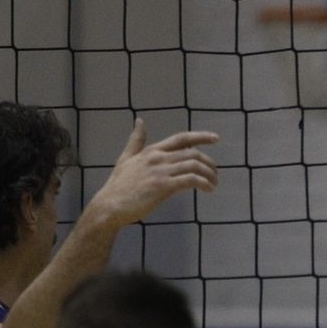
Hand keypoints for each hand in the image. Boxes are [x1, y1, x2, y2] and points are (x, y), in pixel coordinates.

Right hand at [84, 119, 218, 228]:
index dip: (200, 137)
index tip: (216, 138)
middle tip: (215, 174)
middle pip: (192, 153)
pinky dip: (203, 183)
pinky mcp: (163, 186)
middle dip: (209, 163)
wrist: (110, 205)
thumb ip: (136, 141)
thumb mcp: (126, 158)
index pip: (181, 138)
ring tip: (213, 184)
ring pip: (194, 165)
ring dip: (209, 175)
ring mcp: (160, 171)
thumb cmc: (118, 185)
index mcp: (152, 151)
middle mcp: (158, 157)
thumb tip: (140, 121)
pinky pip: (190, 180)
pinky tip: (208, 189)